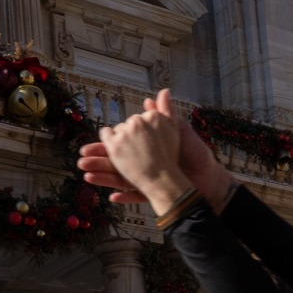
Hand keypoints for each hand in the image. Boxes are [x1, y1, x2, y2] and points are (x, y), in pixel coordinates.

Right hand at [79, 90, 232, 206]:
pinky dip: (125, 197)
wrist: (210, 178)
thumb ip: (166, 116)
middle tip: (82, 160)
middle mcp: (144, 164)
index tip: (94, 143)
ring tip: (88, 176)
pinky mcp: (154, 194)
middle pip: (117, 162)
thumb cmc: (196, 155)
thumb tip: (156, 95)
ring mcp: (147, 179)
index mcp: (147, 148)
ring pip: (121, 179)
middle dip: (99, 161)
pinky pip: (136, 197)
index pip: (123, 144)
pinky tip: (112, 197)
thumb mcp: (180, 131)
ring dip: (104, 178)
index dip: (109, 143)